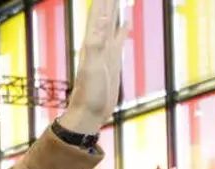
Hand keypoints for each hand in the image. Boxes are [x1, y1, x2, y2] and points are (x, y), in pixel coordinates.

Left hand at [58, 0, 130, 133]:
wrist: (89, 113)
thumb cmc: (89, 94)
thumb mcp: (92, 67)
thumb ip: (95, 44)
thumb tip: (101, 20)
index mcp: (92, 42)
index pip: (98, 13)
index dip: (103, 0)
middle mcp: (97, 43)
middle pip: (104, 13)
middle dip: (108, 0)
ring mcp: (106, 51)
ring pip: (111, 23)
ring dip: (114, 9)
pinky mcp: (113, 60)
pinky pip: (118, 38)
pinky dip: (122, 29)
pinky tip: (126, 23)